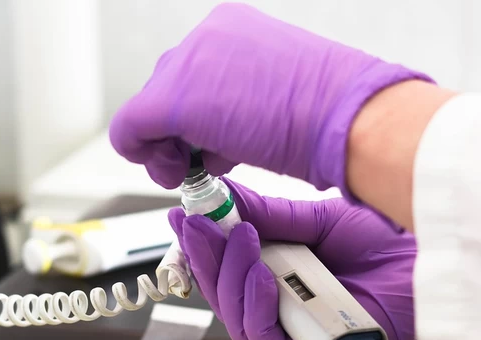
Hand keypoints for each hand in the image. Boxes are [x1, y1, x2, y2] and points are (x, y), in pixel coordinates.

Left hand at [110, 3, 432, 193]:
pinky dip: (142, 154)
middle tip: (202, 160)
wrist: (350, 120)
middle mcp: (208, 34)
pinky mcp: (173, 98)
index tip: (212, 142)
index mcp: (235, 28)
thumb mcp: (280, 97)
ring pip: (148, 110)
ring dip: (168, 146)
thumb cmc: (332, 117)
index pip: (193, 74)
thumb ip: (239, 102)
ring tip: (206, 166)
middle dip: (178, 132)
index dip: (196, 118)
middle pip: (166, 88)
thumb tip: (214, 133)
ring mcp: (189, 62)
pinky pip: (130, 129)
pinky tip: (172, 171)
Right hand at [168, 179, 415, 339]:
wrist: (430, 253)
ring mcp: (298, 329)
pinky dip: (256, 308)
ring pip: (237, 320)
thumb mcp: (314, 218)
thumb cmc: (386, 240)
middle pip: (223, 296)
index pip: (223, 270)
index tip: (181, 217)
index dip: (196, 249)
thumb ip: (265, 215)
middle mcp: (282, 303)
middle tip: (197, 224)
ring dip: (228, 278)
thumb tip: (220, 198)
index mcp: (279, 272)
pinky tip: (261, 276)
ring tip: (239, 239)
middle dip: (205, 258)